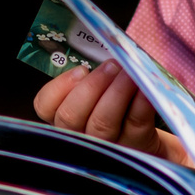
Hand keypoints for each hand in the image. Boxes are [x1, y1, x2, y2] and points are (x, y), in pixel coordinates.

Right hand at [34, 63, 171, 157]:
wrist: (149, 138)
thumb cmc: (119, 108)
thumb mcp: (98, 94)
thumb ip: (91, 80)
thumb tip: (105, 48)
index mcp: (66, 120)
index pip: (45, 107)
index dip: (59, 88)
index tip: (80, 71)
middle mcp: (81, 137)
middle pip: (70, 117)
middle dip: (90, 87)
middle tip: (111, 66)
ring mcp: (107, 146)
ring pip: (102, 123)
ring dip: (115, 92)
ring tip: (129, 72)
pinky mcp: (136, 147)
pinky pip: (135, 123)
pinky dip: (141, 102)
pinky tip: (146, 87)